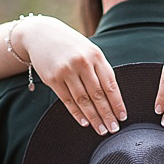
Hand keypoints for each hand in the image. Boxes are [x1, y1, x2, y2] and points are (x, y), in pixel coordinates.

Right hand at [17, 17, 125, 134]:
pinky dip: (77, 113)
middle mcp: (82, 63)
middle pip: (98, 95)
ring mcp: (66, 71)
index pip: (110, 85)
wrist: (40, 34)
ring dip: (94, 117)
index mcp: (96, 56)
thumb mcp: (90, 51)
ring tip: (101, 130)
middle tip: (114, 129)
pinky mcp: (52, 78)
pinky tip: (85, 122)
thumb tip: (113, 98)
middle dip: (107, 114)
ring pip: (83, 100)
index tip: (122, 117)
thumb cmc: (71, 46)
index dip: (117, 103)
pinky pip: (67, 100)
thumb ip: (101, 70)